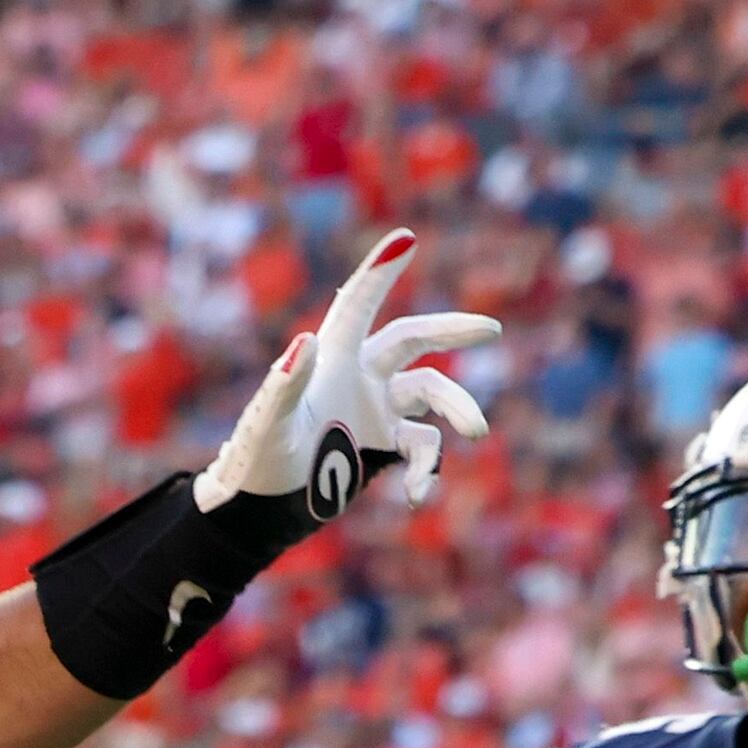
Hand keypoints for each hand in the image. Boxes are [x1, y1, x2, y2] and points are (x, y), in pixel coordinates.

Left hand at [194, 230, 497, 520]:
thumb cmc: (255, 463)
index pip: (359, 304)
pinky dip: (424, 470)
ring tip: (477, 431)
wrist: (259, 509)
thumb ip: (284, 386)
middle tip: (491, 331)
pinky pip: (421, 447)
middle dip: (453, 330)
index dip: (380, 271)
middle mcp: (358, 375)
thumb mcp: (266, 427)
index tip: (405, 238)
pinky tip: (415, 495)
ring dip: (457, 408)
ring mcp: (374, 408)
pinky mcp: (382, 443)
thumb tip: (305, 341)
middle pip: (413, 339)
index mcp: (330, 359)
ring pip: (431, 392)